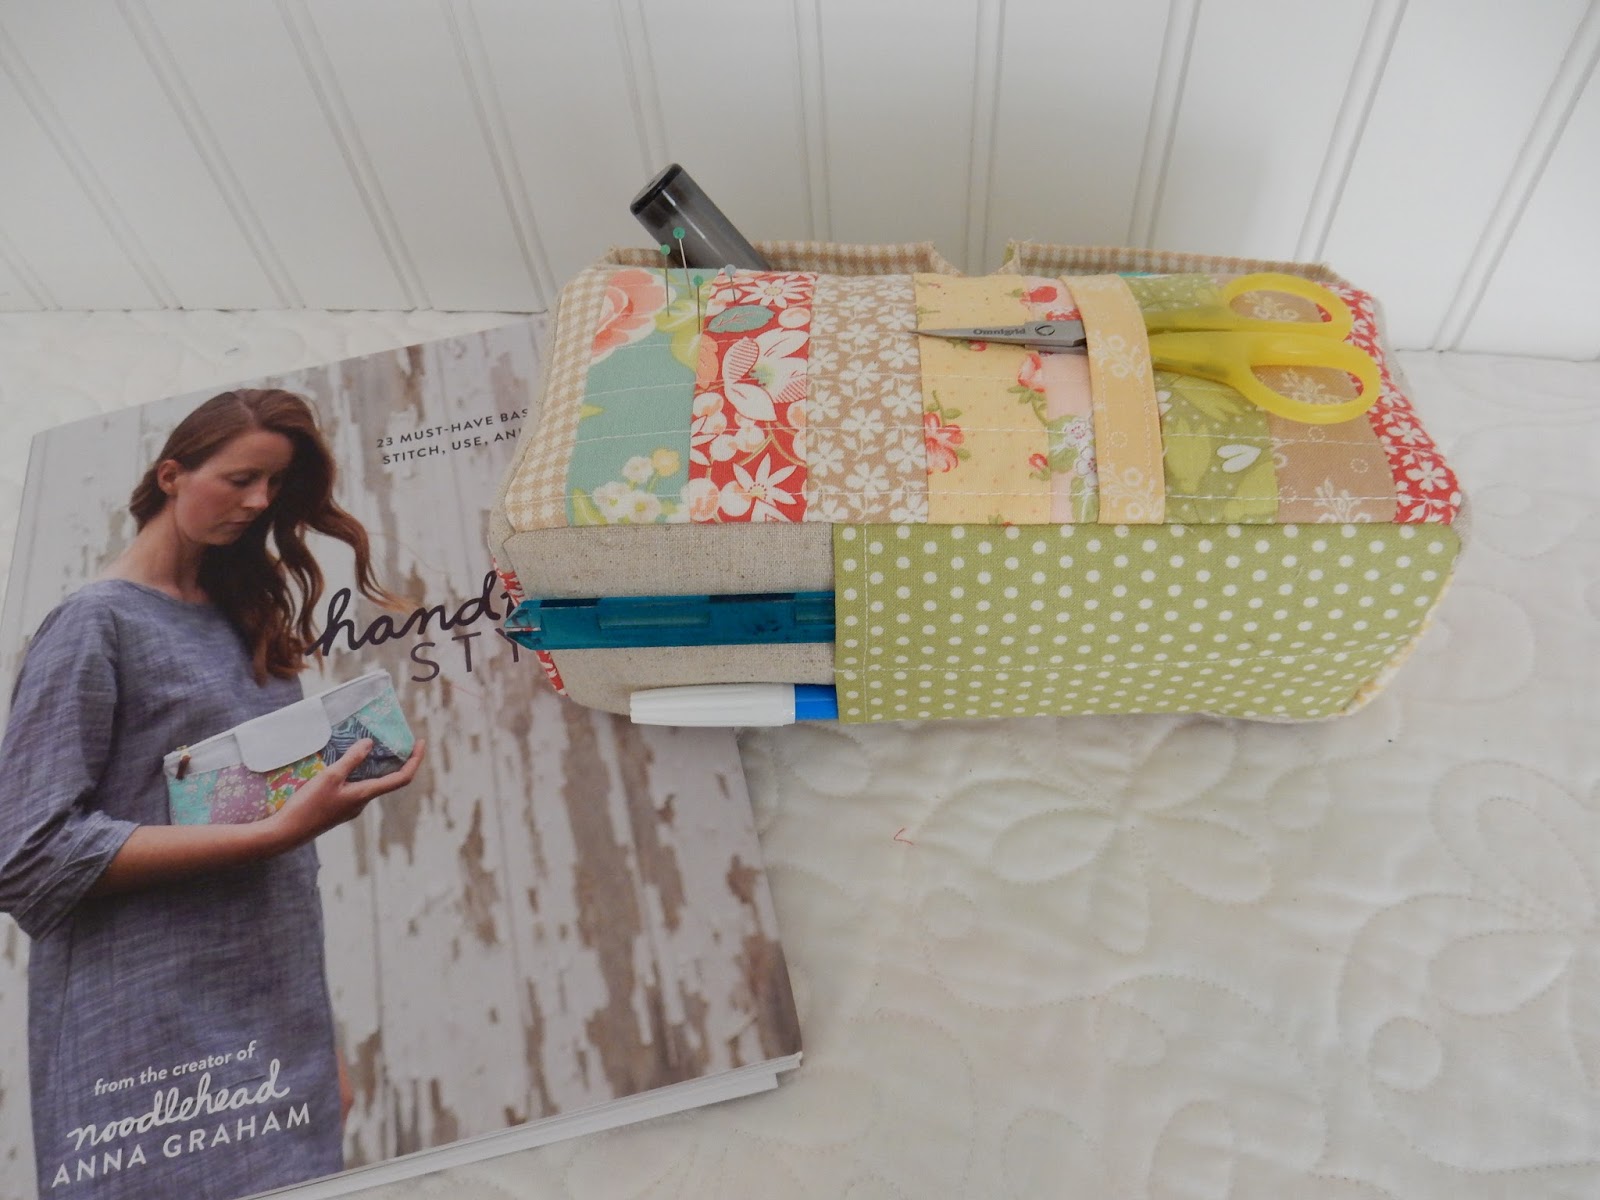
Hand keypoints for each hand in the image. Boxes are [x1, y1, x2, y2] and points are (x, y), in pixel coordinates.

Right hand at [266, 738, 424, 851]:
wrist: (286, 833)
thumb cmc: (308, 805)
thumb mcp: (330, 777)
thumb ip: (351, 760)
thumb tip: (370, 743)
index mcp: (365, 795)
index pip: (401, 778)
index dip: (415, 760)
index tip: (420, 742)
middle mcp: (362, 802)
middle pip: (387, 779)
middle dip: (394, 759)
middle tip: (393, 738)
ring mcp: (350, 807)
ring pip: (369, 782)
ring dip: (373, 765)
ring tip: (369, 744)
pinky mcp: (337, 808)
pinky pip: (354, 786)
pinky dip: (357, 772)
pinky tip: (345, 762)